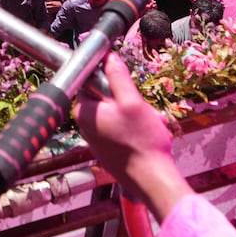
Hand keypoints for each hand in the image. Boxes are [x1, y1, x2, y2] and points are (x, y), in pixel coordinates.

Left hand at [73, 55, 191, 219]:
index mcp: (84, 112)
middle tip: (144, 109)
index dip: (110, 79)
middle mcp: (85, 126)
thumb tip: (108, 57)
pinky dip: (135, 129)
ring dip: (136, 115)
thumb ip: (118, 76)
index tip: (126, 86)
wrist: (151, 179)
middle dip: (129, 100)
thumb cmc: (142, 141)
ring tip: (151, 123)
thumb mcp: (132, 101)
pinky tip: (148, 135)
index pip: (90, 81)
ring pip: (117, 114)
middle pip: (106, 98)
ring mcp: (97, 139)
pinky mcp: (108, 150)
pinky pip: (121, 130)